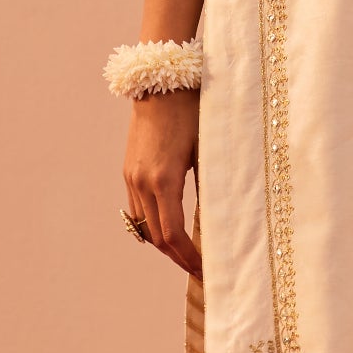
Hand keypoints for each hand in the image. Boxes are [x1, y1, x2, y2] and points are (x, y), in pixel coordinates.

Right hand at [123, 88, 201, 274]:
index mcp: (164, 180)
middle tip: (199, 270)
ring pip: (143, 226)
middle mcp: (142, 182)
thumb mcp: (207, 150)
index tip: (204, 270)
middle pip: (156, 237)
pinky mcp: (128, 170)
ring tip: (186, 254)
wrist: (161, 83)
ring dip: (163, 244)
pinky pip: (136, 209)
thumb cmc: (192, 112)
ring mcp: (131, 177)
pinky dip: (151, 225)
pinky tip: (168, 228)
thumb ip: (212, 185)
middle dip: (177, 257)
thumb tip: (223, 220)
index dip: (188, 258)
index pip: (172, 235)